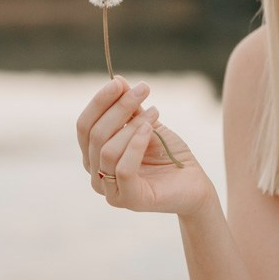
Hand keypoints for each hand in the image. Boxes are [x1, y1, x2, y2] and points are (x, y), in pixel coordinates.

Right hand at [76, 77, 214, 215]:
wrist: (193, 183)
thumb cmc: (167, 155)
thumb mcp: (145, 125)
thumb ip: (129, 109)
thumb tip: (117, 80)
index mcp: (94, 156)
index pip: (84, 126)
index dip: (99, 102)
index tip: (119, 82)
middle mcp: (96, 175)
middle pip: (94, 135)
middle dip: (118, 107)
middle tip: (143, 89)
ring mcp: (110, 190)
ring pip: (107, 150)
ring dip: (131, 125)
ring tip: (155, 112)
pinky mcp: (128, 200)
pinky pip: (123, 168)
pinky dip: (135, 144)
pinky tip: (150, 129)